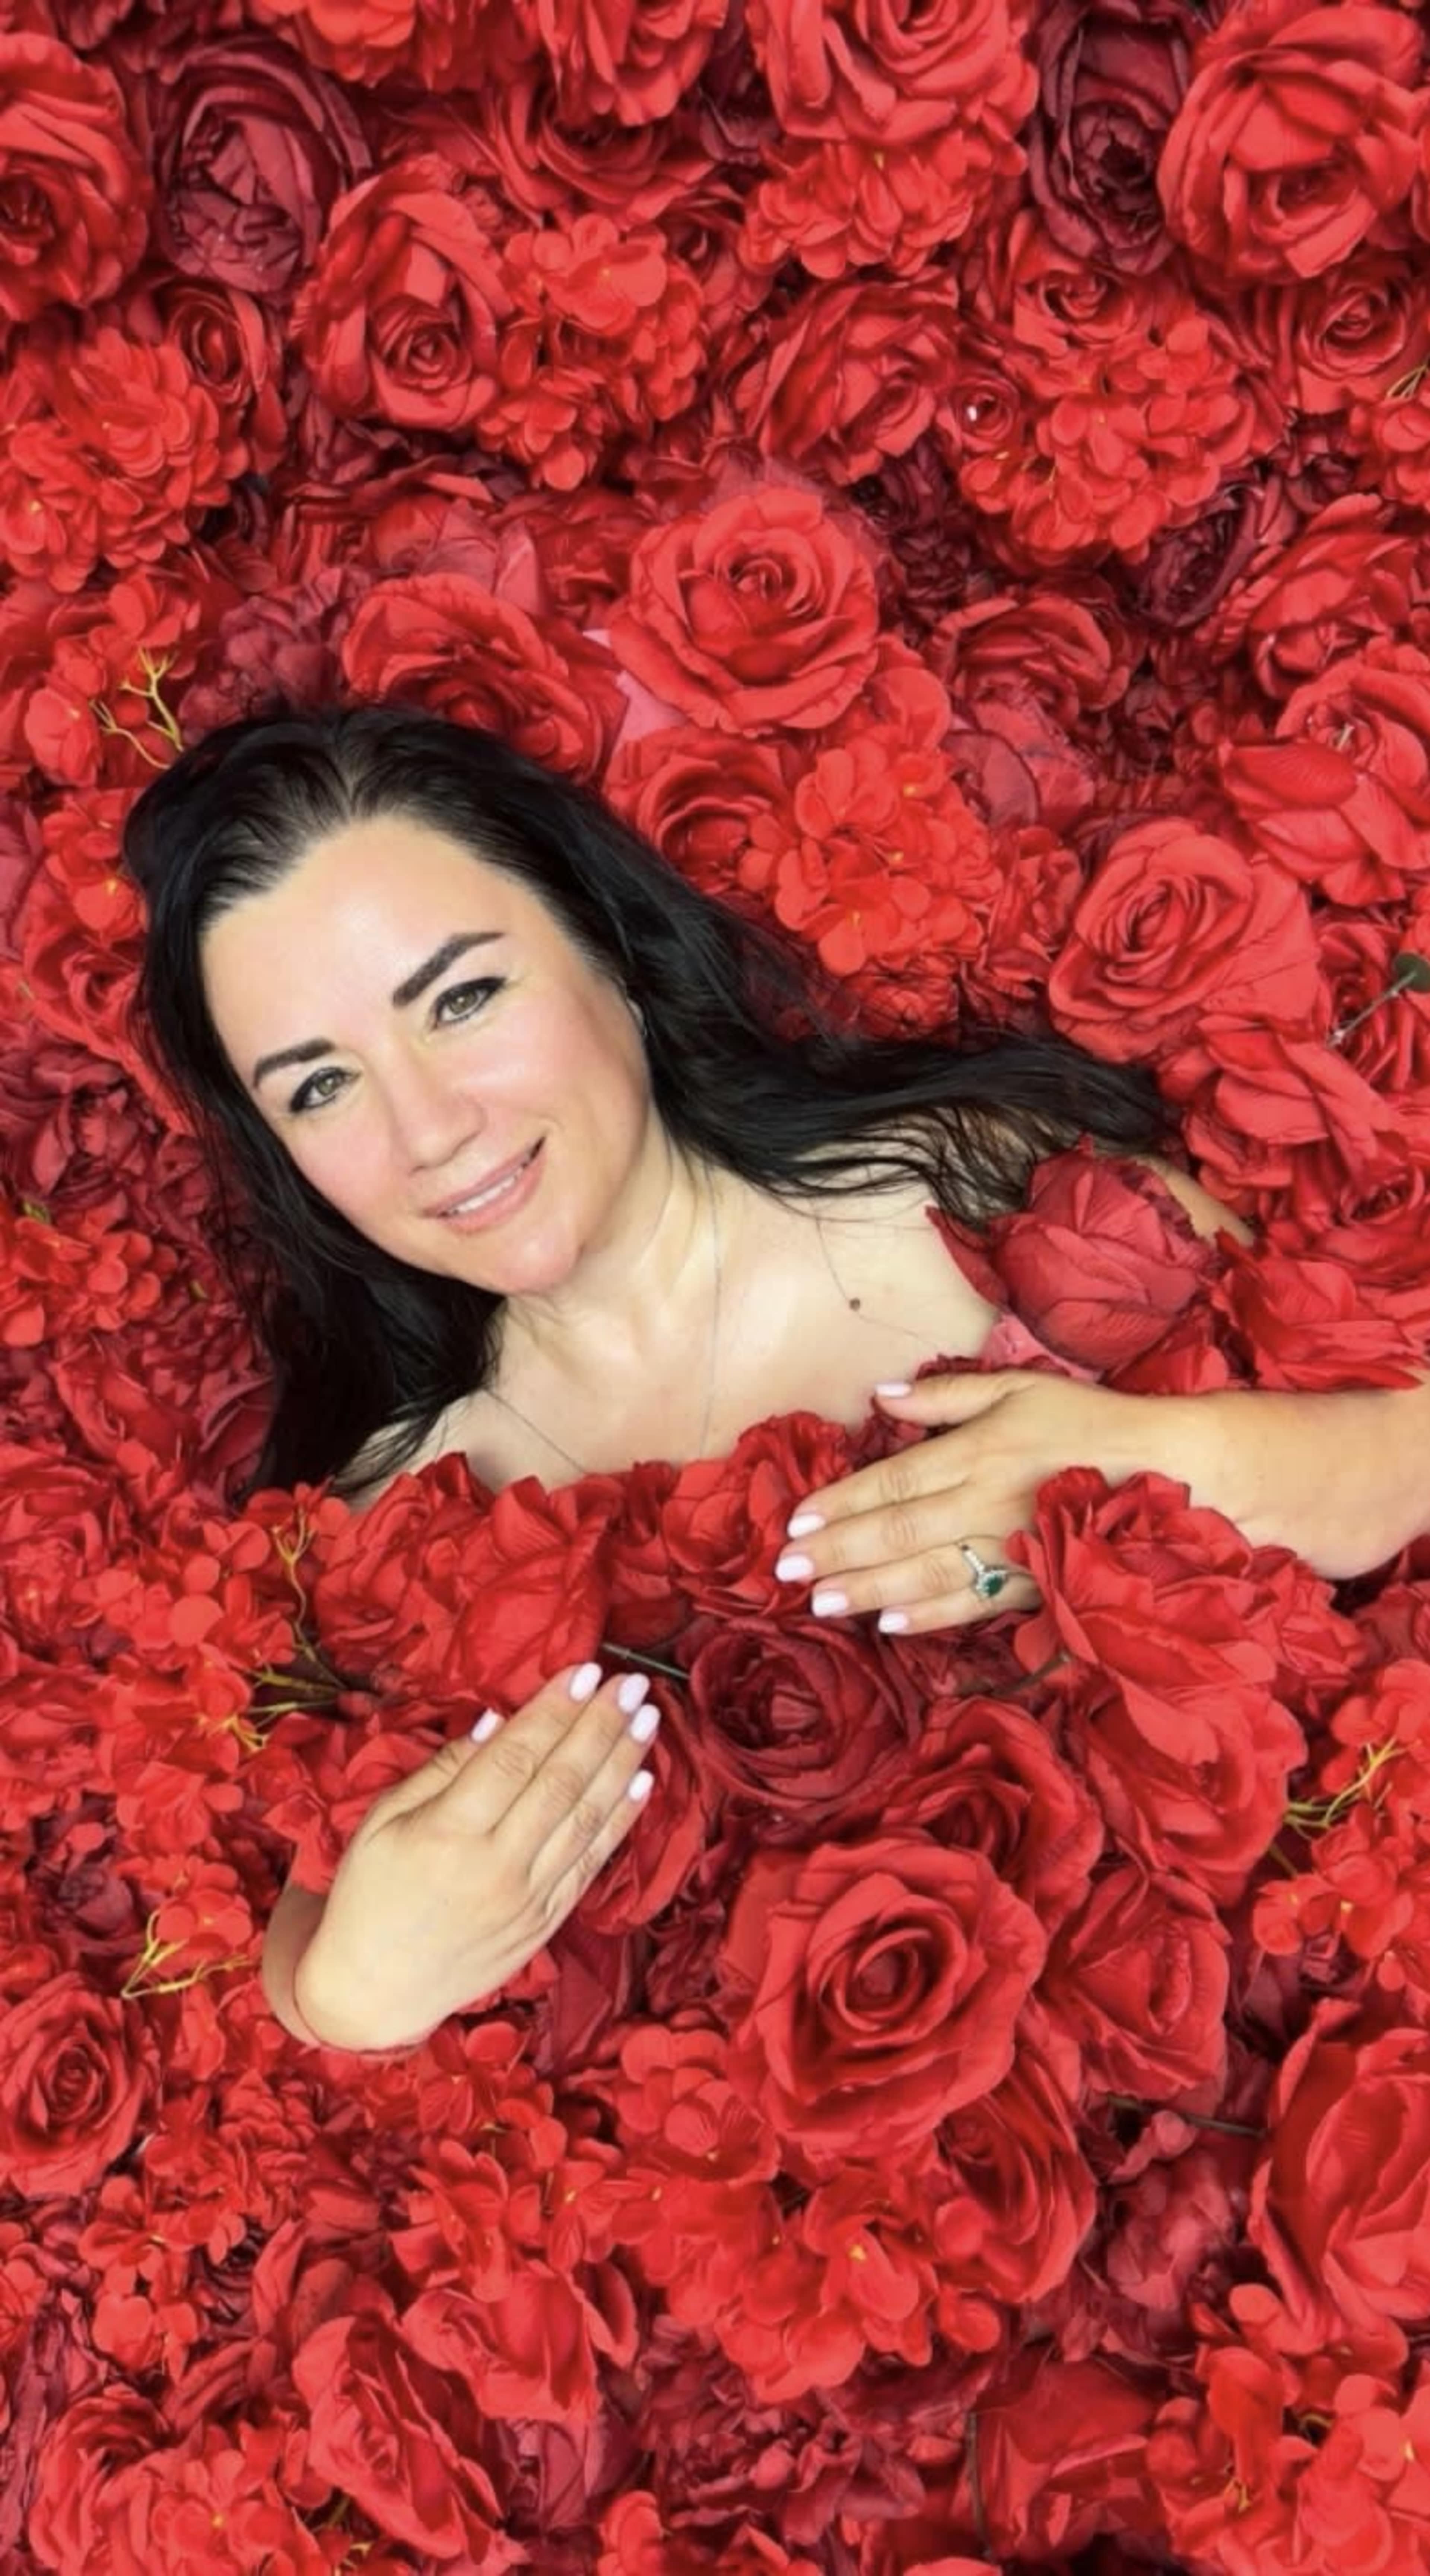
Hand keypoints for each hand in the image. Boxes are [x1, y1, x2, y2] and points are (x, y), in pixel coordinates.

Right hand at [293, 1660, 660, 2050]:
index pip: (514, 1758)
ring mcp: (526, 1899)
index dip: (554, 1711)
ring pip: (586, 1819)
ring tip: (648, 1717)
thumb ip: (441, 1771)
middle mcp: (494, 1866)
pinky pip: (592, 1863)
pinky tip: (642, 1782)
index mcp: (447, 1834)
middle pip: (560, 1782)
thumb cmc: (368, 1896)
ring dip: (622, 1763)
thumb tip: (498, 1721)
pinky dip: (621, 1821)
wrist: (374, 1993)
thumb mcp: (380, 1823)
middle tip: (631, 1681)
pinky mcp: (545, 1924)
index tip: (585, 1670)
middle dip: (600, 1725)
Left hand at [775, 1369, 1164, 1633]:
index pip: (893, 1481)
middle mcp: (985, 1503)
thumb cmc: (1089, 1422)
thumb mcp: (1020, 1387)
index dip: (841, 1501)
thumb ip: (948, 1393)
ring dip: (869, 1589)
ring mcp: (1009, 1549)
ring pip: (925, 1574)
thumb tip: (881, 1394)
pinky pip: (971, 1604)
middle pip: (897, 1532)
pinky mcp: (1033, 1583)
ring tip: (822, 1600)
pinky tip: (889, 1625)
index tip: (797, 1519)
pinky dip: (928, 1617)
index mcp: (978, 1452)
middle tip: (787, 1569)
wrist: (1168, 1471)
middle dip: (837, 1551)